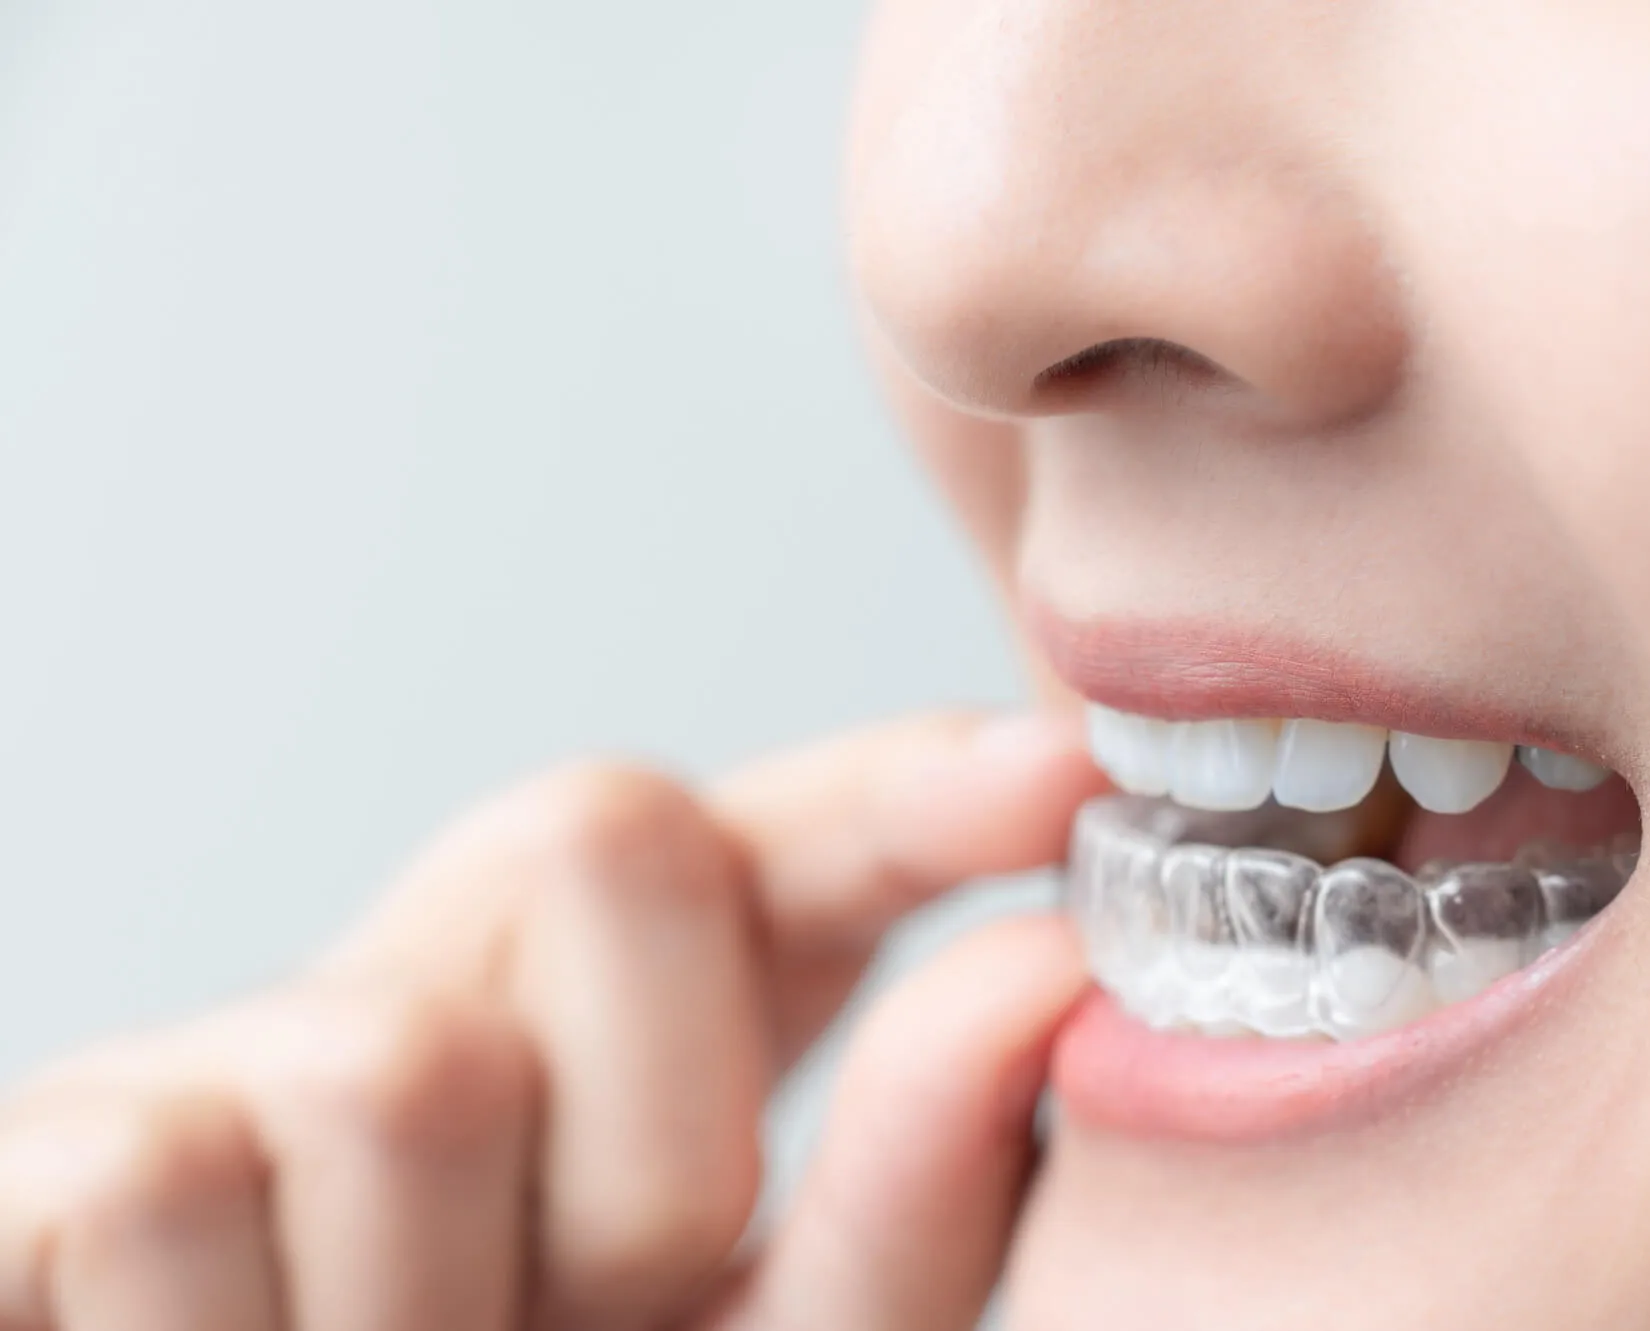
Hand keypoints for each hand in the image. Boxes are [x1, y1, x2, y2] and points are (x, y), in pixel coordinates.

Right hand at [0, 710, 1100, 1329]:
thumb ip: (905, 1207)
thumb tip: (1047, 976)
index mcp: (645, 1053)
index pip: (784, 847)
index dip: (912, 789)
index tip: (1060, 777)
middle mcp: (457, 997)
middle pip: (599, 833)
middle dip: (649, 1126)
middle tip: (591, 1309)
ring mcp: (246, 1061)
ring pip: (401, 1061)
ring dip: (432, 1300)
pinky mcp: (52, 1151)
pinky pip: (169, 1178)